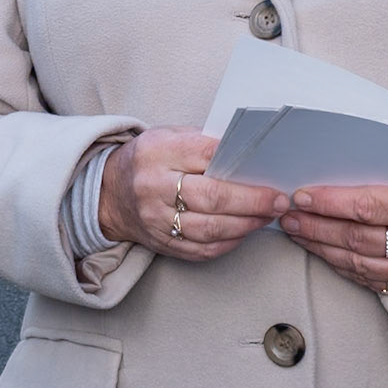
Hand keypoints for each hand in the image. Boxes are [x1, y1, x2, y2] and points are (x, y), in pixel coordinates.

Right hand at [99, 127, 287, 260]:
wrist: (108, 193)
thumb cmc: (149, 160)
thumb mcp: (168, 137)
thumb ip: (204, 143)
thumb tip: (249, 156)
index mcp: (158, 152)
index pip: (206, 155)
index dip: (241, 165)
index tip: (269, 172)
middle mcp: (154, 187)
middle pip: (211, 197)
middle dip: (252, 201)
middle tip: (278, 201)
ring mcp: (156, 220)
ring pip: (209, 229)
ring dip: (246, 225)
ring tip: (267, 216)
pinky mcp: (161, 244)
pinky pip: (201, 250)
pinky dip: (228, 243)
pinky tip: (244, 232)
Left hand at [279, 180, 387, 293]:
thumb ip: (384, 177)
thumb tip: (332, 171)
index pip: (369, 206)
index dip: (331, 202)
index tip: (302, 195)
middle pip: (357, 237)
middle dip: (316, 225)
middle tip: (288, 215)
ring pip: (357, 262)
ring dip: (320, 246)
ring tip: (295, 232)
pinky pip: (365, 279)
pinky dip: (338, 265)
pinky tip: (319, 251)